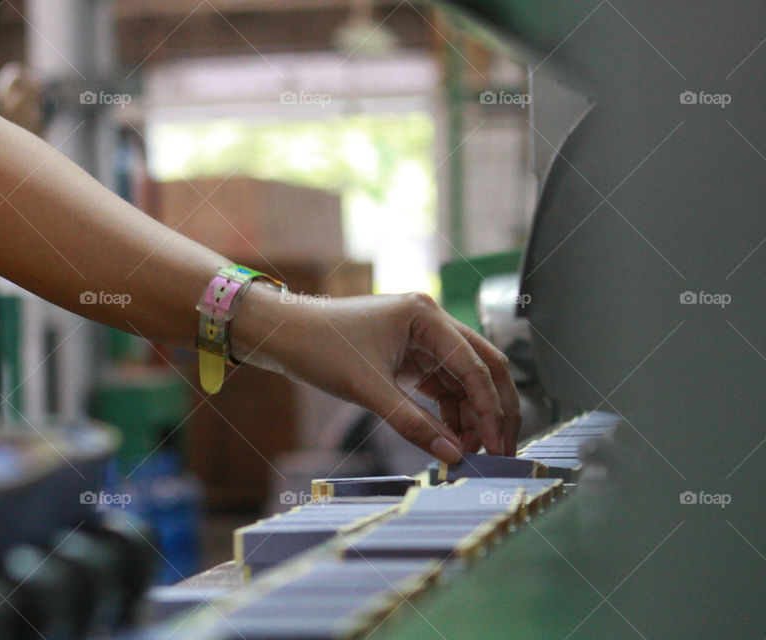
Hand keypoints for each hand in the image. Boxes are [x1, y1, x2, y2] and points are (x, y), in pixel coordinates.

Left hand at [231, 289, 521, 462]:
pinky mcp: (410, 356)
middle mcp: (430, 322)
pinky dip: (450, 412)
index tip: (496, 444)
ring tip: (471, 452)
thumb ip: (412, 423)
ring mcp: (421, 339)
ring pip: (464, 380)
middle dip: (494, 410)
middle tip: (501, 450)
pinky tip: (451, 439)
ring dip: (471, 415)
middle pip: (482, 368)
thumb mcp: (368, 389)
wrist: (282, 334)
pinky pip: (442, 386)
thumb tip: (452, 455)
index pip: (474, 365)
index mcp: (425, 316)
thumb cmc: (318, 347)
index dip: (490, 408)